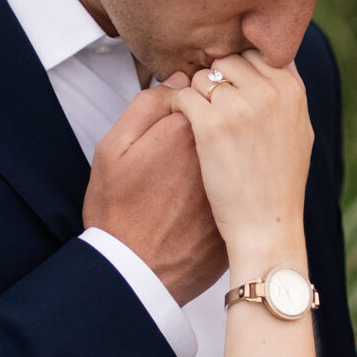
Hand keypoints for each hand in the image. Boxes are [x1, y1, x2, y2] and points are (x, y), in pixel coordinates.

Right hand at [84, 87, 226, 302]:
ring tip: (201, 169)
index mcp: (186, 131)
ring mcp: (236, 183)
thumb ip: (146, 107)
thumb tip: (181, 82)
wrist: (136, 275)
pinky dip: (236, 177)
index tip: (179, 116)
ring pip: (240, 148)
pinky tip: (214, 194)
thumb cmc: (117, 212)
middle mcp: (220, 153)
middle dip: (218, 118)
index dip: (192, 99)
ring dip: (230, 146)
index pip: (204, 91)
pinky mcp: (242, 210)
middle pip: (229, 117)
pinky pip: (244, 179)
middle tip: (189, 145)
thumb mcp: (112, 150)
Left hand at [158, 51, 311, 272]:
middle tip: (215, 112)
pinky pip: (184, 96)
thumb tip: (273, 63)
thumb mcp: (301, 131)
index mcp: (293, 89)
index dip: (241, 70)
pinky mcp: (210, 124)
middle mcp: (269, 91)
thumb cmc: (281, 184)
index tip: (233, 91)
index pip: (259, 52)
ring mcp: (239, 106)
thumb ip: (286, 94)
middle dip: (217, 81)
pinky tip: (187, 131)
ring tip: (204, 127)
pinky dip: (180, 109)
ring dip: (197, 96)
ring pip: (203, 77)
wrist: (266, 225)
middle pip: (228, 60)